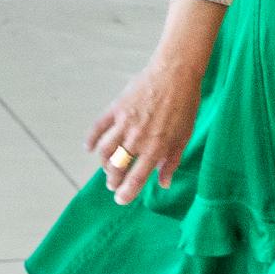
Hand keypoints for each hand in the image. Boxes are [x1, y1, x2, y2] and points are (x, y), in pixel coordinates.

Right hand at [86, 47, 205, 203]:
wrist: (175, 73)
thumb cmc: (184, 105)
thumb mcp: (184, 136)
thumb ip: (172, 161)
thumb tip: (164, 183)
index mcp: (156, 148)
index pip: (136, 178)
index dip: (127, 193)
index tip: (121, 200)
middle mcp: (137, 139)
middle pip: (117, 167)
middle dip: (113, 180)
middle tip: (113, 185)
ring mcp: (124, 123)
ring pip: (106, 151)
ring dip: (104, 164)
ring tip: (107, 169)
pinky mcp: (116, 109)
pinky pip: (98, 128)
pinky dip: (91, 139)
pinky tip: (90, 148)